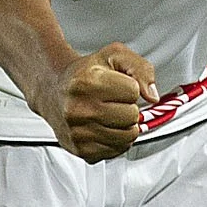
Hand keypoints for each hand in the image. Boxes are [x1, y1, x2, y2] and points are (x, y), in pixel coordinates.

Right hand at [39, 42, 157, 161]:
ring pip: (127, 137)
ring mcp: (78, 131)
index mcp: (86, 81)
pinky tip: (104, 127)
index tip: (118, 85)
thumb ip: (140, 69)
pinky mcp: (81, 149)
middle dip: (129, 107)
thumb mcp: (114, 56)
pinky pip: (116, 151)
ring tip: (110, 114)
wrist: (54, 90)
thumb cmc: (85, 73)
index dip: (131, 87)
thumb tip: (152, 96)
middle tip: (114, 101)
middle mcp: (79, 108)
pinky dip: (116, 140)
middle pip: (131, 116)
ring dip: (125, 126)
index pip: (133, 91)